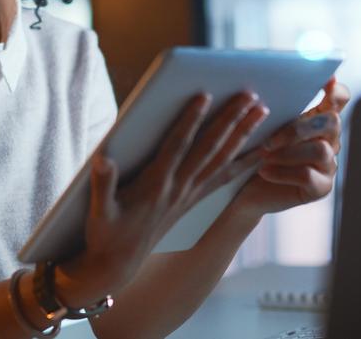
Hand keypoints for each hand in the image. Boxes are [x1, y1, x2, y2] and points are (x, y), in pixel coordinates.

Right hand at [55, 91, 269, 307]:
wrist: (117, 264)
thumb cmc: (105, 233)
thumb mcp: (97, 210)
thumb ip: (101, 183)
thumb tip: (102, 159)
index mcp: (155, 185)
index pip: (177, 146)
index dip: (190, 121)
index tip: (204, 96)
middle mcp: (178, 189)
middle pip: (209, 149)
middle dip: (230, 120)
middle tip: (250, 95)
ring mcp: (189, 195)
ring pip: (223, 160)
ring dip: (244, 135)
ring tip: (263, 111)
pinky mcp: (193, 201)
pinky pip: (225, 178)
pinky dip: (245, 163)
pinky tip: (261, 150)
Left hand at [231, 77, 351, 217]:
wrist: (246, 190)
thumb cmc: (254, 152)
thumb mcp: (262, 126)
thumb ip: (272, 108)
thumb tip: (263, 88)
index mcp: (318, 119)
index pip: (339, 99)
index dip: (336, 90)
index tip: (326, 81)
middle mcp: (329, 140)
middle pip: (332, 122)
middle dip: (298, 128)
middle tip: (269, 139)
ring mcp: (328, 164)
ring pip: (321, 150)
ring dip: (288, 152)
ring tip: (264, 155)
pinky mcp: (321, 187)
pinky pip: (308, 175)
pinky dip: (282, 172)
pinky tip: (264, 171)